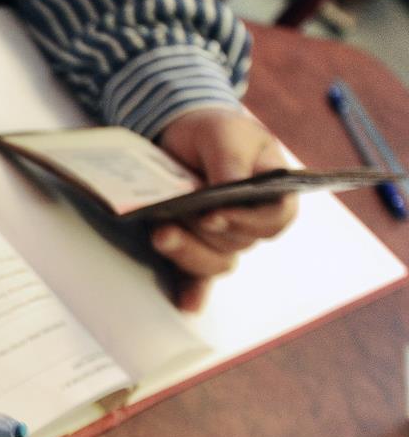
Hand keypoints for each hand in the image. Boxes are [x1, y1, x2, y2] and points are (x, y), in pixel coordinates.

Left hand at [156, 107, 297, 310]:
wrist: (180, 135)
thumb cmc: (214, 131)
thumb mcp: (224, 133)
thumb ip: (230, 159)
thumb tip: (231, 187)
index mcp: (274, 193)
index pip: (274, 219)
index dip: (246, 221)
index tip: (213, 214)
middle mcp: (251, 222)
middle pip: (238, 243)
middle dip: (206, 232)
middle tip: (178, 216)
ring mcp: (221, 238)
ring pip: (215, 261)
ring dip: (189, 253)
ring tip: (162, 234)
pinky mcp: (194, 246)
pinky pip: (198, 278)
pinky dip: (194, 293)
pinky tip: (187, 306)